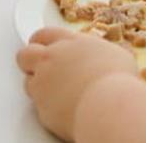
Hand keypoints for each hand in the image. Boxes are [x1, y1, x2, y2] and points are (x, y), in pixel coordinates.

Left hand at [17, 27, 139, 140]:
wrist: (110, 106)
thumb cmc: (120, 83)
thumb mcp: (116, 56)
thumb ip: (98, 53)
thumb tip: (102, 58)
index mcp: (70, 42)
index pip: (45, 35)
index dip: (42, 44)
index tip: (44, 49)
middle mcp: (52, 58)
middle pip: (25, 54)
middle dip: (29, 62)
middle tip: (39, 71)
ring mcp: (43, 81)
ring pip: (29, 82)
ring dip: (40, 88)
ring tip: (61, 96)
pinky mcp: (40, 105)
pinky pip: (38, 106)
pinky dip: (48, 108)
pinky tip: (64, 110)